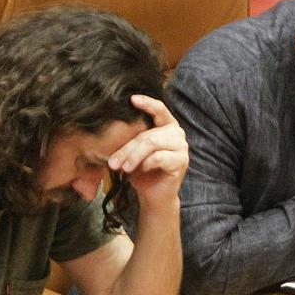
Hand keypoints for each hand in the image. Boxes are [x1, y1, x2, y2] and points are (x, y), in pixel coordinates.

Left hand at [107, 95, 188, 212]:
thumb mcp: (133, 151)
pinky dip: (147, 164)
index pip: (159, 109)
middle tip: (113, 162)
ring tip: (123, 168)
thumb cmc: (141, 171)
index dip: (147, 103)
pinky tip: (142, 169)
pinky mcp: (182, 161)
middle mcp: (177, 132)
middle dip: (127, 149)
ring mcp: (182, 146)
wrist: (153, 195)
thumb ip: (130, 137)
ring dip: (134, 156)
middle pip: (148, 134)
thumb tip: (112, 124)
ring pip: (153, 143)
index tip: (131, 99)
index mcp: (166, 125)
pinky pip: (159, 157)